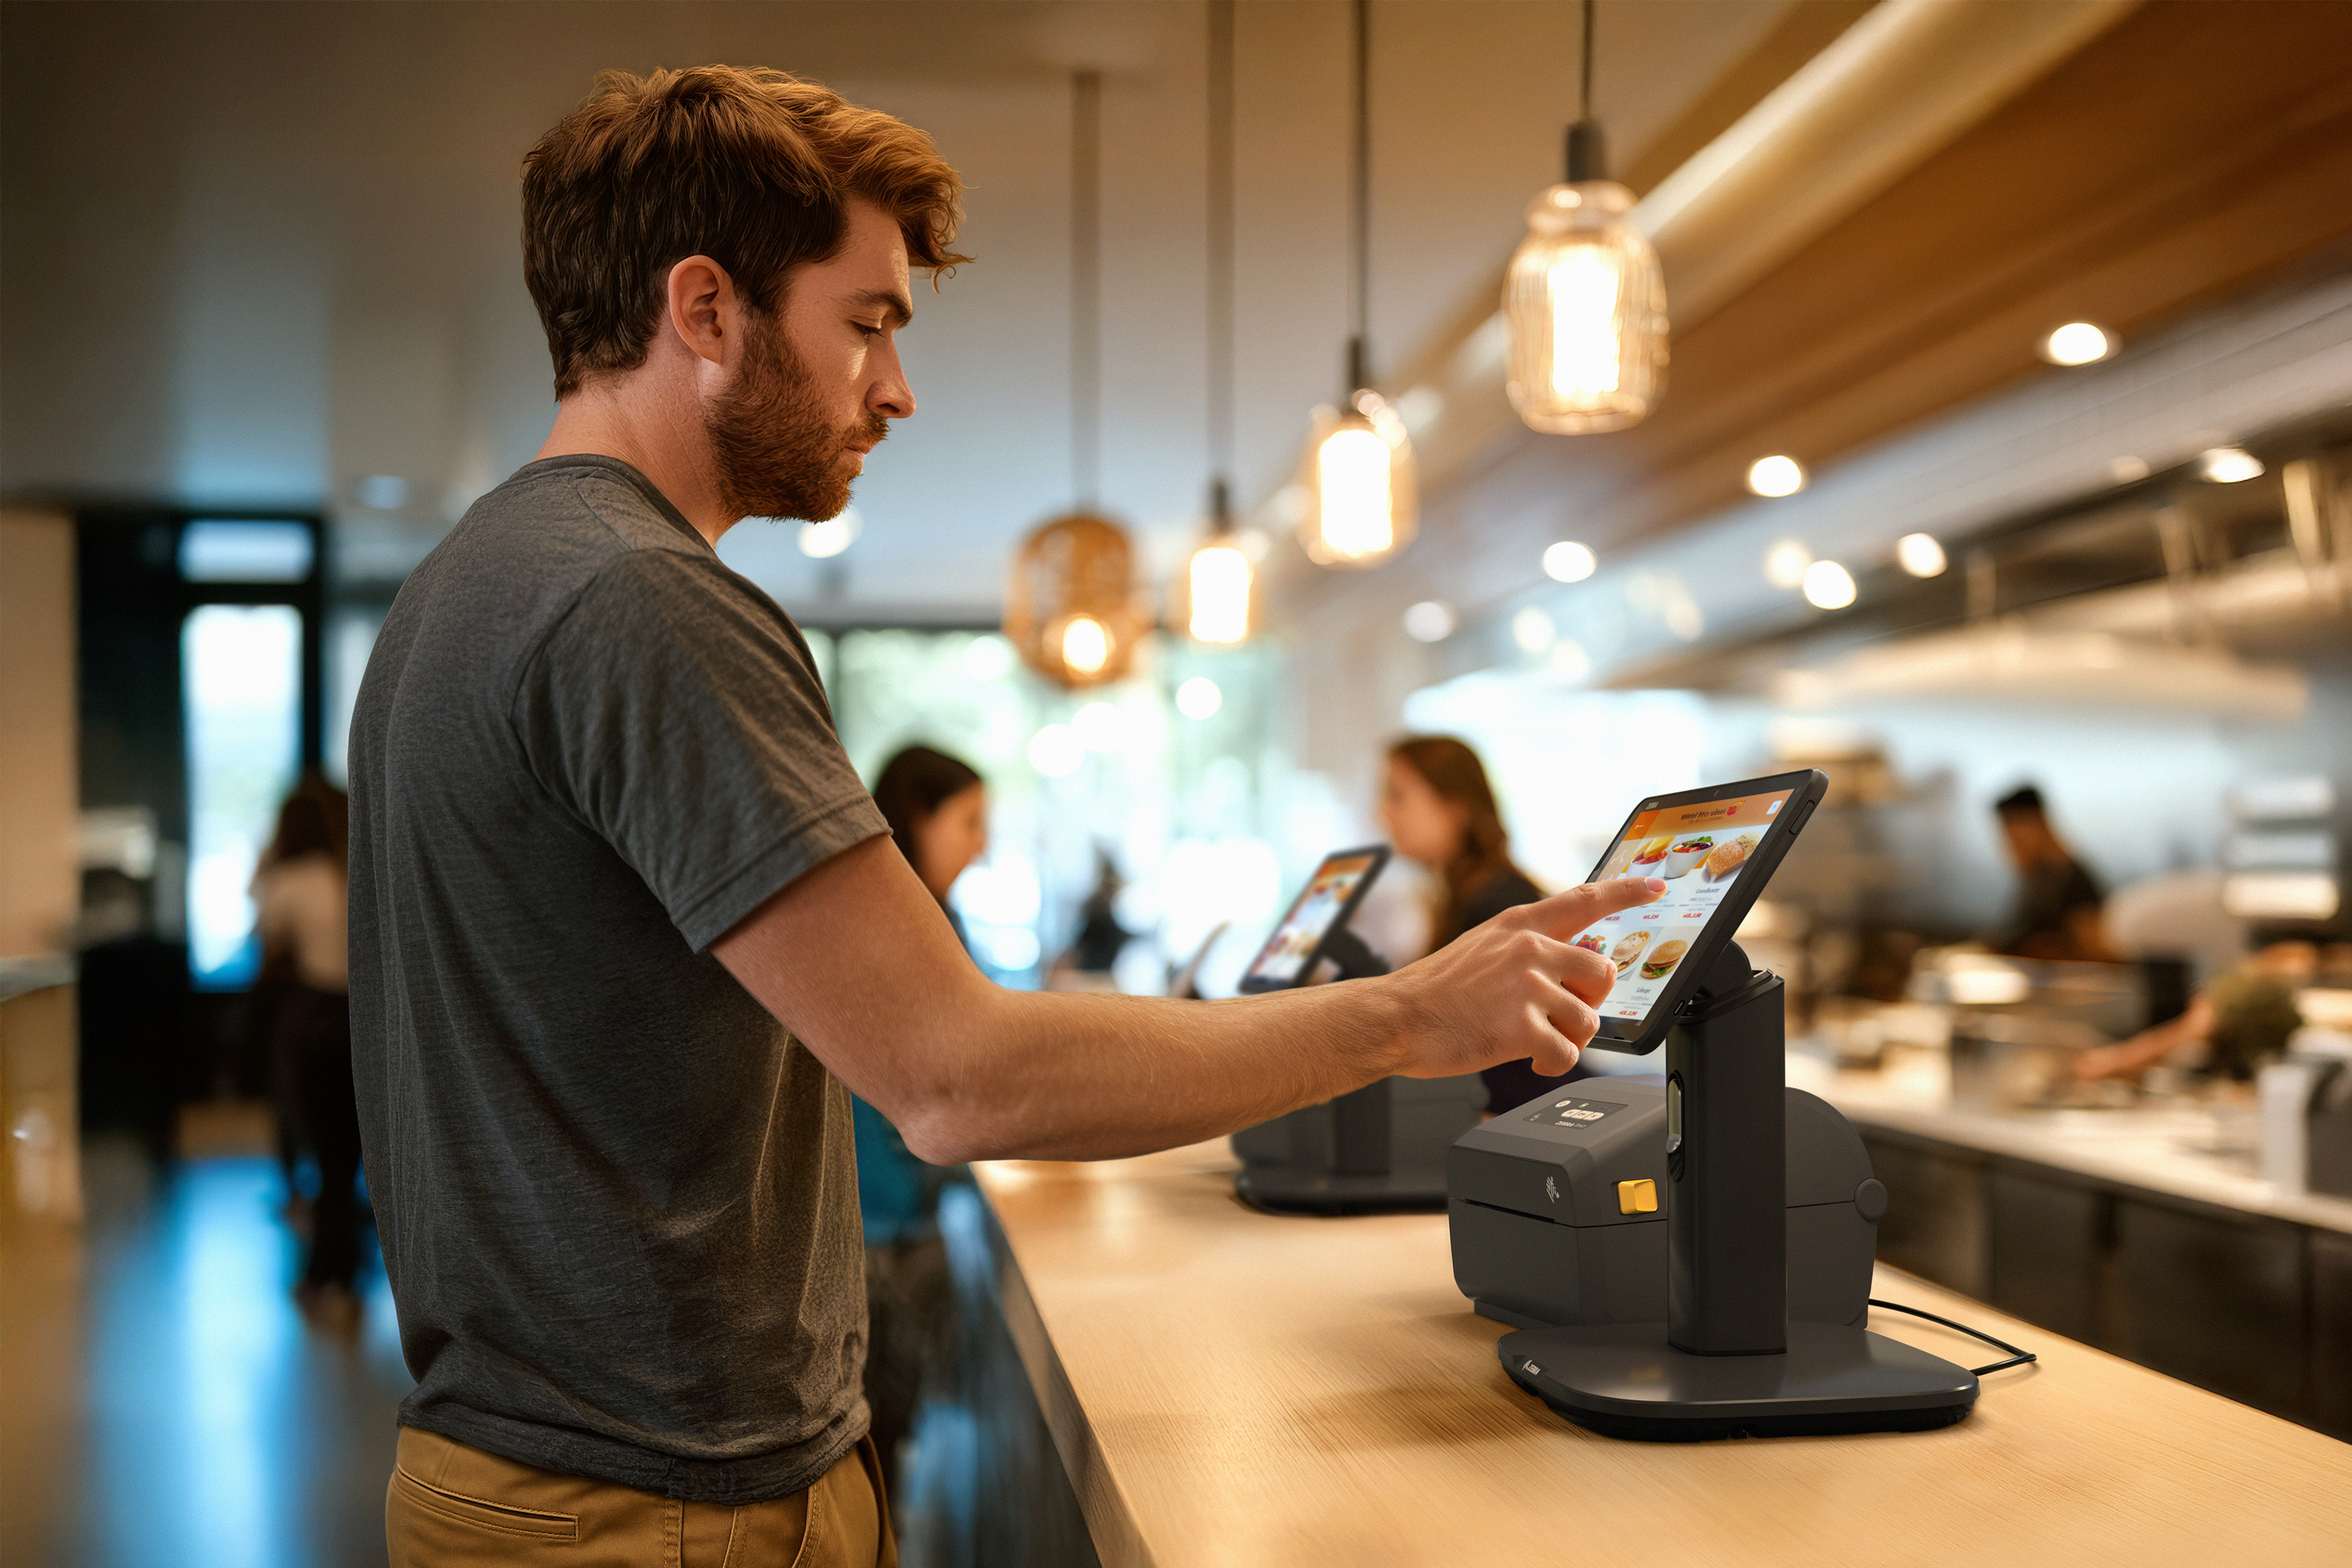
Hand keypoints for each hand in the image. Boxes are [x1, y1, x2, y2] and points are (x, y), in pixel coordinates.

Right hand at [1387, 877, 1666, 1078]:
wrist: (1395, 1019)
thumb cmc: (1432, 991)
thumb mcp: (1480, 948)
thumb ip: (1523, 948)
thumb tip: (1565, 966)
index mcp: (1518, 925)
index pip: (1584, 899)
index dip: (1626, 890)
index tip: (1655, 885)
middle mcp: (1527, 949)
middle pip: (1602, 970)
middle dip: (1589, 999)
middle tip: (1560, 1014)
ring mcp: (1525, 986)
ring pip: (1588, 1017)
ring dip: (1569, 1037)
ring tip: (1538, 1042)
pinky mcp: (1520, 1026)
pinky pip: (1567, 1052)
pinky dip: (1553, 1063)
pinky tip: (1531, 1060)